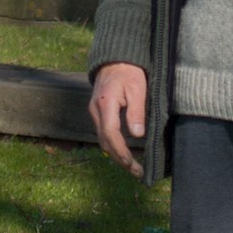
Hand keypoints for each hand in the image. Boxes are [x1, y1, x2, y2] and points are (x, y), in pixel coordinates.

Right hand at [89, 60, 150, 174]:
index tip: (132, 163)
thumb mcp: (138, 89)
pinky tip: (124, 153)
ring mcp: (94, 112)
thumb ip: (136, 111)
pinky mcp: (98, 113)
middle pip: (105, 141)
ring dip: (116, 155)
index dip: (121, 151)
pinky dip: (114, 146)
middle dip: (120, 159)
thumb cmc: (129, 72)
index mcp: (105, 103)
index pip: (110, 133)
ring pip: (103, 140)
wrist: (115, 60)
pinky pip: (104, 134)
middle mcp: (95, 110)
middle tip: (137, 172)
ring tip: (133, 167)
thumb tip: (137, 134)